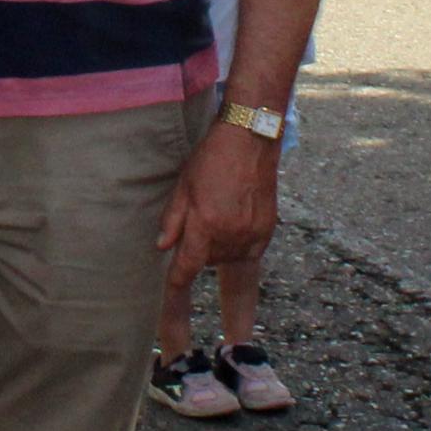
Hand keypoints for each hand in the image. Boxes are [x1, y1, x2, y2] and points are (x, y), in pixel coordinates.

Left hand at [155, 119, 278, 284]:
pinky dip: (239, 247)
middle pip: (207, 262)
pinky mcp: (267, 230)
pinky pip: (249, 254)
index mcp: (205, 224)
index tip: (173, 288)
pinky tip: (236, 226)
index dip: (178, 281)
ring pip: (228, 259)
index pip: (187, 266)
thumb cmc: (212, 159)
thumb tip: (162, 246)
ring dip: (219, 248)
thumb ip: (173, 220)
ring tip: (220, 217)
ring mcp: (250, 234)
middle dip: (199, 249)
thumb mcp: (183, 186)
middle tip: (201, 221)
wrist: (250, 141)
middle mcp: (229, 234)